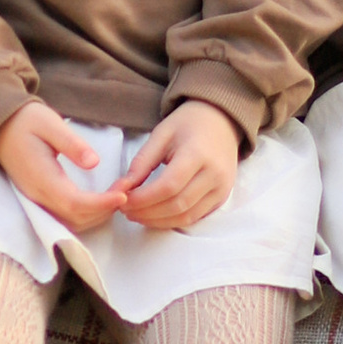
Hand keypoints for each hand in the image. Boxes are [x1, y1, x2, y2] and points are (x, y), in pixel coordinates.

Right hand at [0, 103, 128, 235]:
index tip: (123, 194)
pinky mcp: (40, 199)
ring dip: (97, 215)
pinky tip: (100, 200)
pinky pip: (65, 217)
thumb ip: (71, 143)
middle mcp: (39, 196)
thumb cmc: (26, 121)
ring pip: (71, 222)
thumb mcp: (50, 124)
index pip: (74, 203)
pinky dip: (87, 214)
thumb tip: (94, 162)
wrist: (0, 126)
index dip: (101, 204)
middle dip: (104, 210)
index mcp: (42, 178)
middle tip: (125, 191)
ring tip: (116, 195)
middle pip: (76, 218)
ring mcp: (38, 200)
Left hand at [114, 100, 241, 232]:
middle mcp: (214, 175)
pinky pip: (195, 217)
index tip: (123, 200)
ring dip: (158, 221)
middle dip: (147, 212)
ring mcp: (221, 189)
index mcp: (198, 154)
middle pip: (177, 205)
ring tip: (137, 214)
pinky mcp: (221, 198)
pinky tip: (156, 215)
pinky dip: (172, 221)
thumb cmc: (189, 124)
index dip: (143, 199)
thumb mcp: (161, 135)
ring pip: (186, 217)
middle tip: (126, 210)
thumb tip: (121, 189)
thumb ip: (141, 163)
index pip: (168, 186)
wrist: (221, 122)